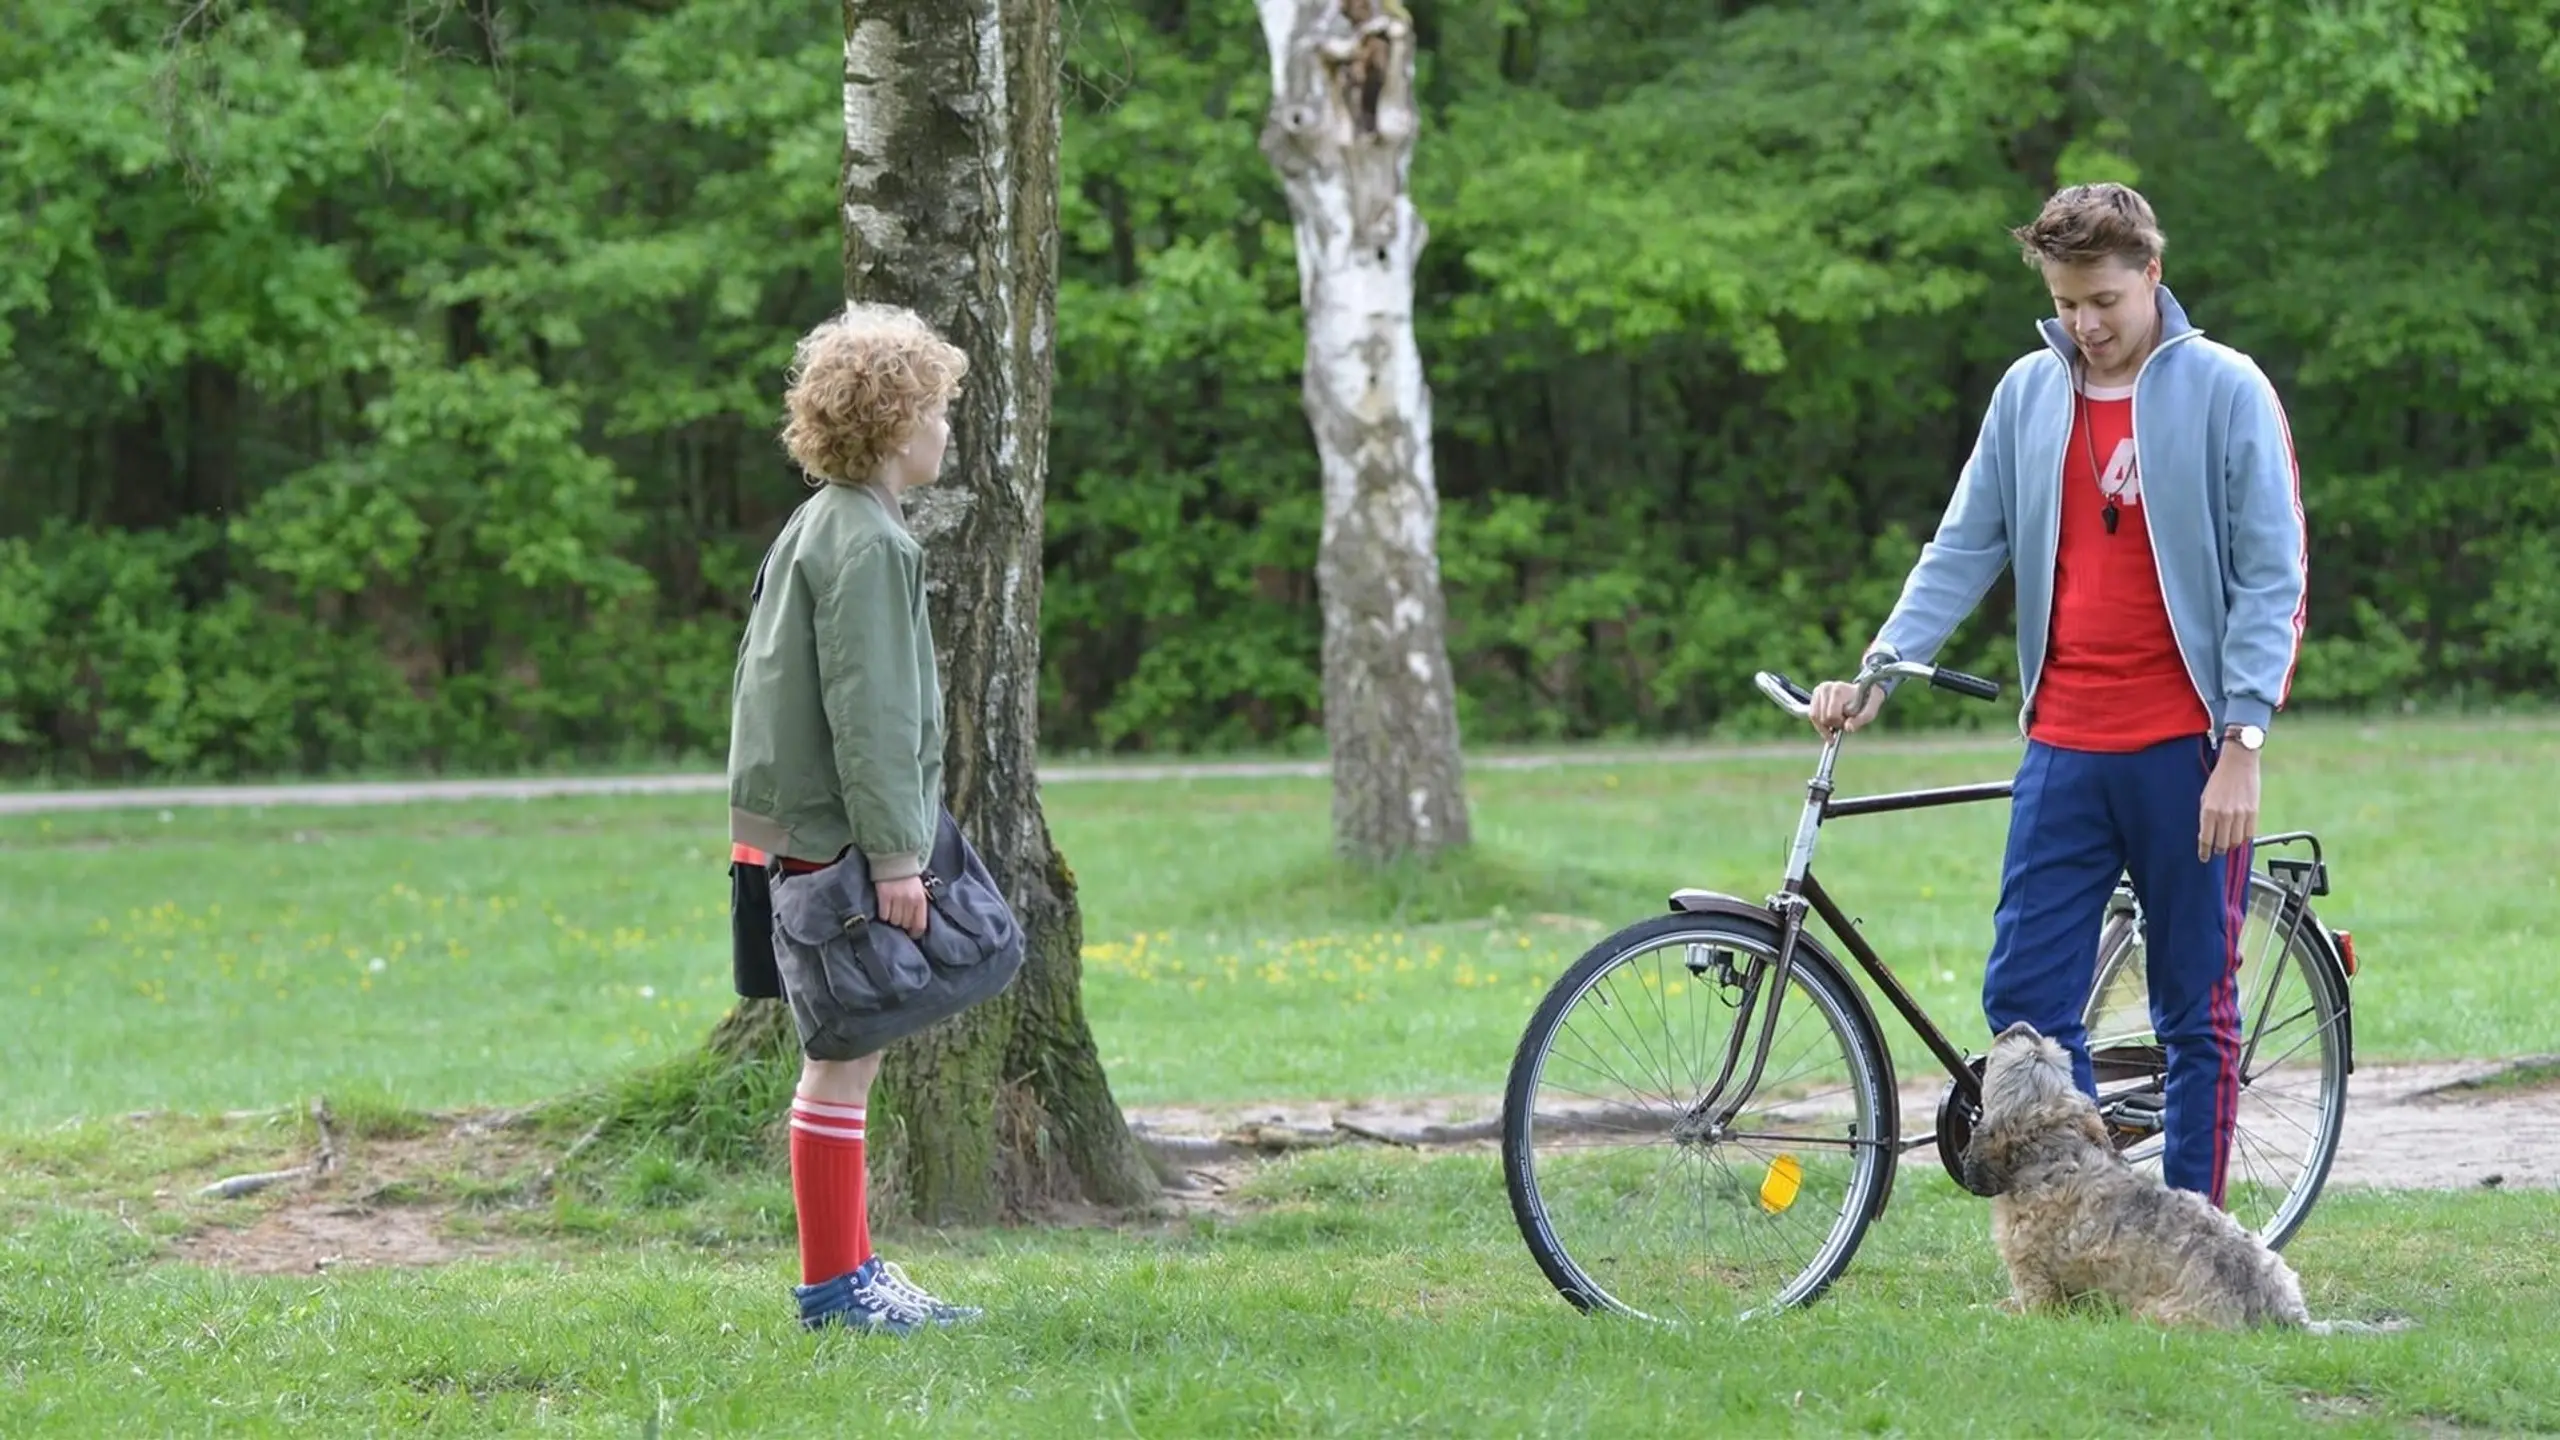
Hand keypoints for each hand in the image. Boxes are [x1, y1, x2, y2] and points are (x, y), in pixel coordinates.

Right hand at [876, 874, 929, 937]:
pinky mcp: (884, 897)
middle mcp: (910, 901)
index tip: (911, 934)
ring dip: (892, 919)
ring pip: (894, 921)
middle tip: (899, 917)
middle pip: (905, 924)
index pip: (920, 924)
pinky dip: (883, 914)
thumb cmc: (908, 875)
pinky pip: (884, 915)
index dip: (915, 932)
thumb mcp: (919, 889)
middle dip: (902, 923)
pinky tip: (884, 908)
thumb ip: (918, 904)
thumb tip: (915, 923)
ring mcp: (897, 899)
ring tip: (891, 911)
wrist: (895, 858)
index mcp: (920, 900)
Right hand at [1807, 680, 1883, 736]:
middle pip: (1823, 718)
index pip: (1831, 715)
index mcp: (1838, 690)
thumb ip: (1861, 719)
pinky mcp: (1815, 694)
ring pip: (1815, 717)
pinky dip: (1819, 722)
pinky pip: (1812, 714)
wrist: (1864, 690)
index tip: (1848, 723)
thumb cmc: (1866, 702)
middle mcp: (1826, 687)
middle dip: (1833, 724)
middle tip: (1844, 720)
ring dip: (1826, 724)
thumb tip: (1848, 728)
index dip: (1840, 723)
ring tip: (1838, 719)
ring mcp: (1819, 690)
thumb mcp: (1870, 712)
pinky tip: (1830, 721)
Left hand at [2197, 747, 2259, 861]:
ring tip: (2228, 844)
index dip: (2204, 852)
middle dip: (2218, 851)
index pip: (2206, 839)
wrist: (2239, 763)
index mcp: (2209, 811)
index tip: (2203, 858)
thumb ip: (2206, 816)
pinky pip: (2249, 834)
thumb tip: (2206, 833)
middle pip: (2222, 844)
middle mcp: (2225, 815)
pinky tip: (2239, 836)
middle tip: (2217, 851)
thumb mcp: (2205, 797)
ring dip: (2231, 846)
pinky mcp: (2254, 812)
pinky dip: (2244, 838)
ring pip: (2236, 842)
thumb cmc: (2219, 778)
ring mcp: (2241, 815)